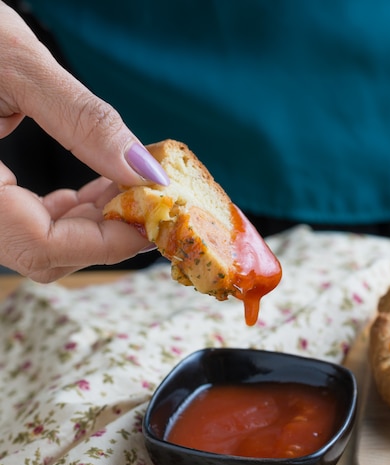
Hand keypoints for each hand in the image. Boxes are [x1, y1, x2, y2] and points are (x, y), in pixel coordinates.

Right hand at [0, 2, 168, 280]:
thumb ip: (82, 119)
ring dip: (93, 223)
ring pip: (40, 243)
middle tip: (149, 204)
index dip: (104, 243)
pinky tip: (99, 188)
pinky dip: (72, 212)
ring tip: (129, 188)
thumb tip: (145, 171)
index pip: (40, 245)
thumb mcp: (13, 61)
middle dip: (104, 235)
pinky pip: (30, 222)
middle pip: (44, 254)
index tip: (151, 220)